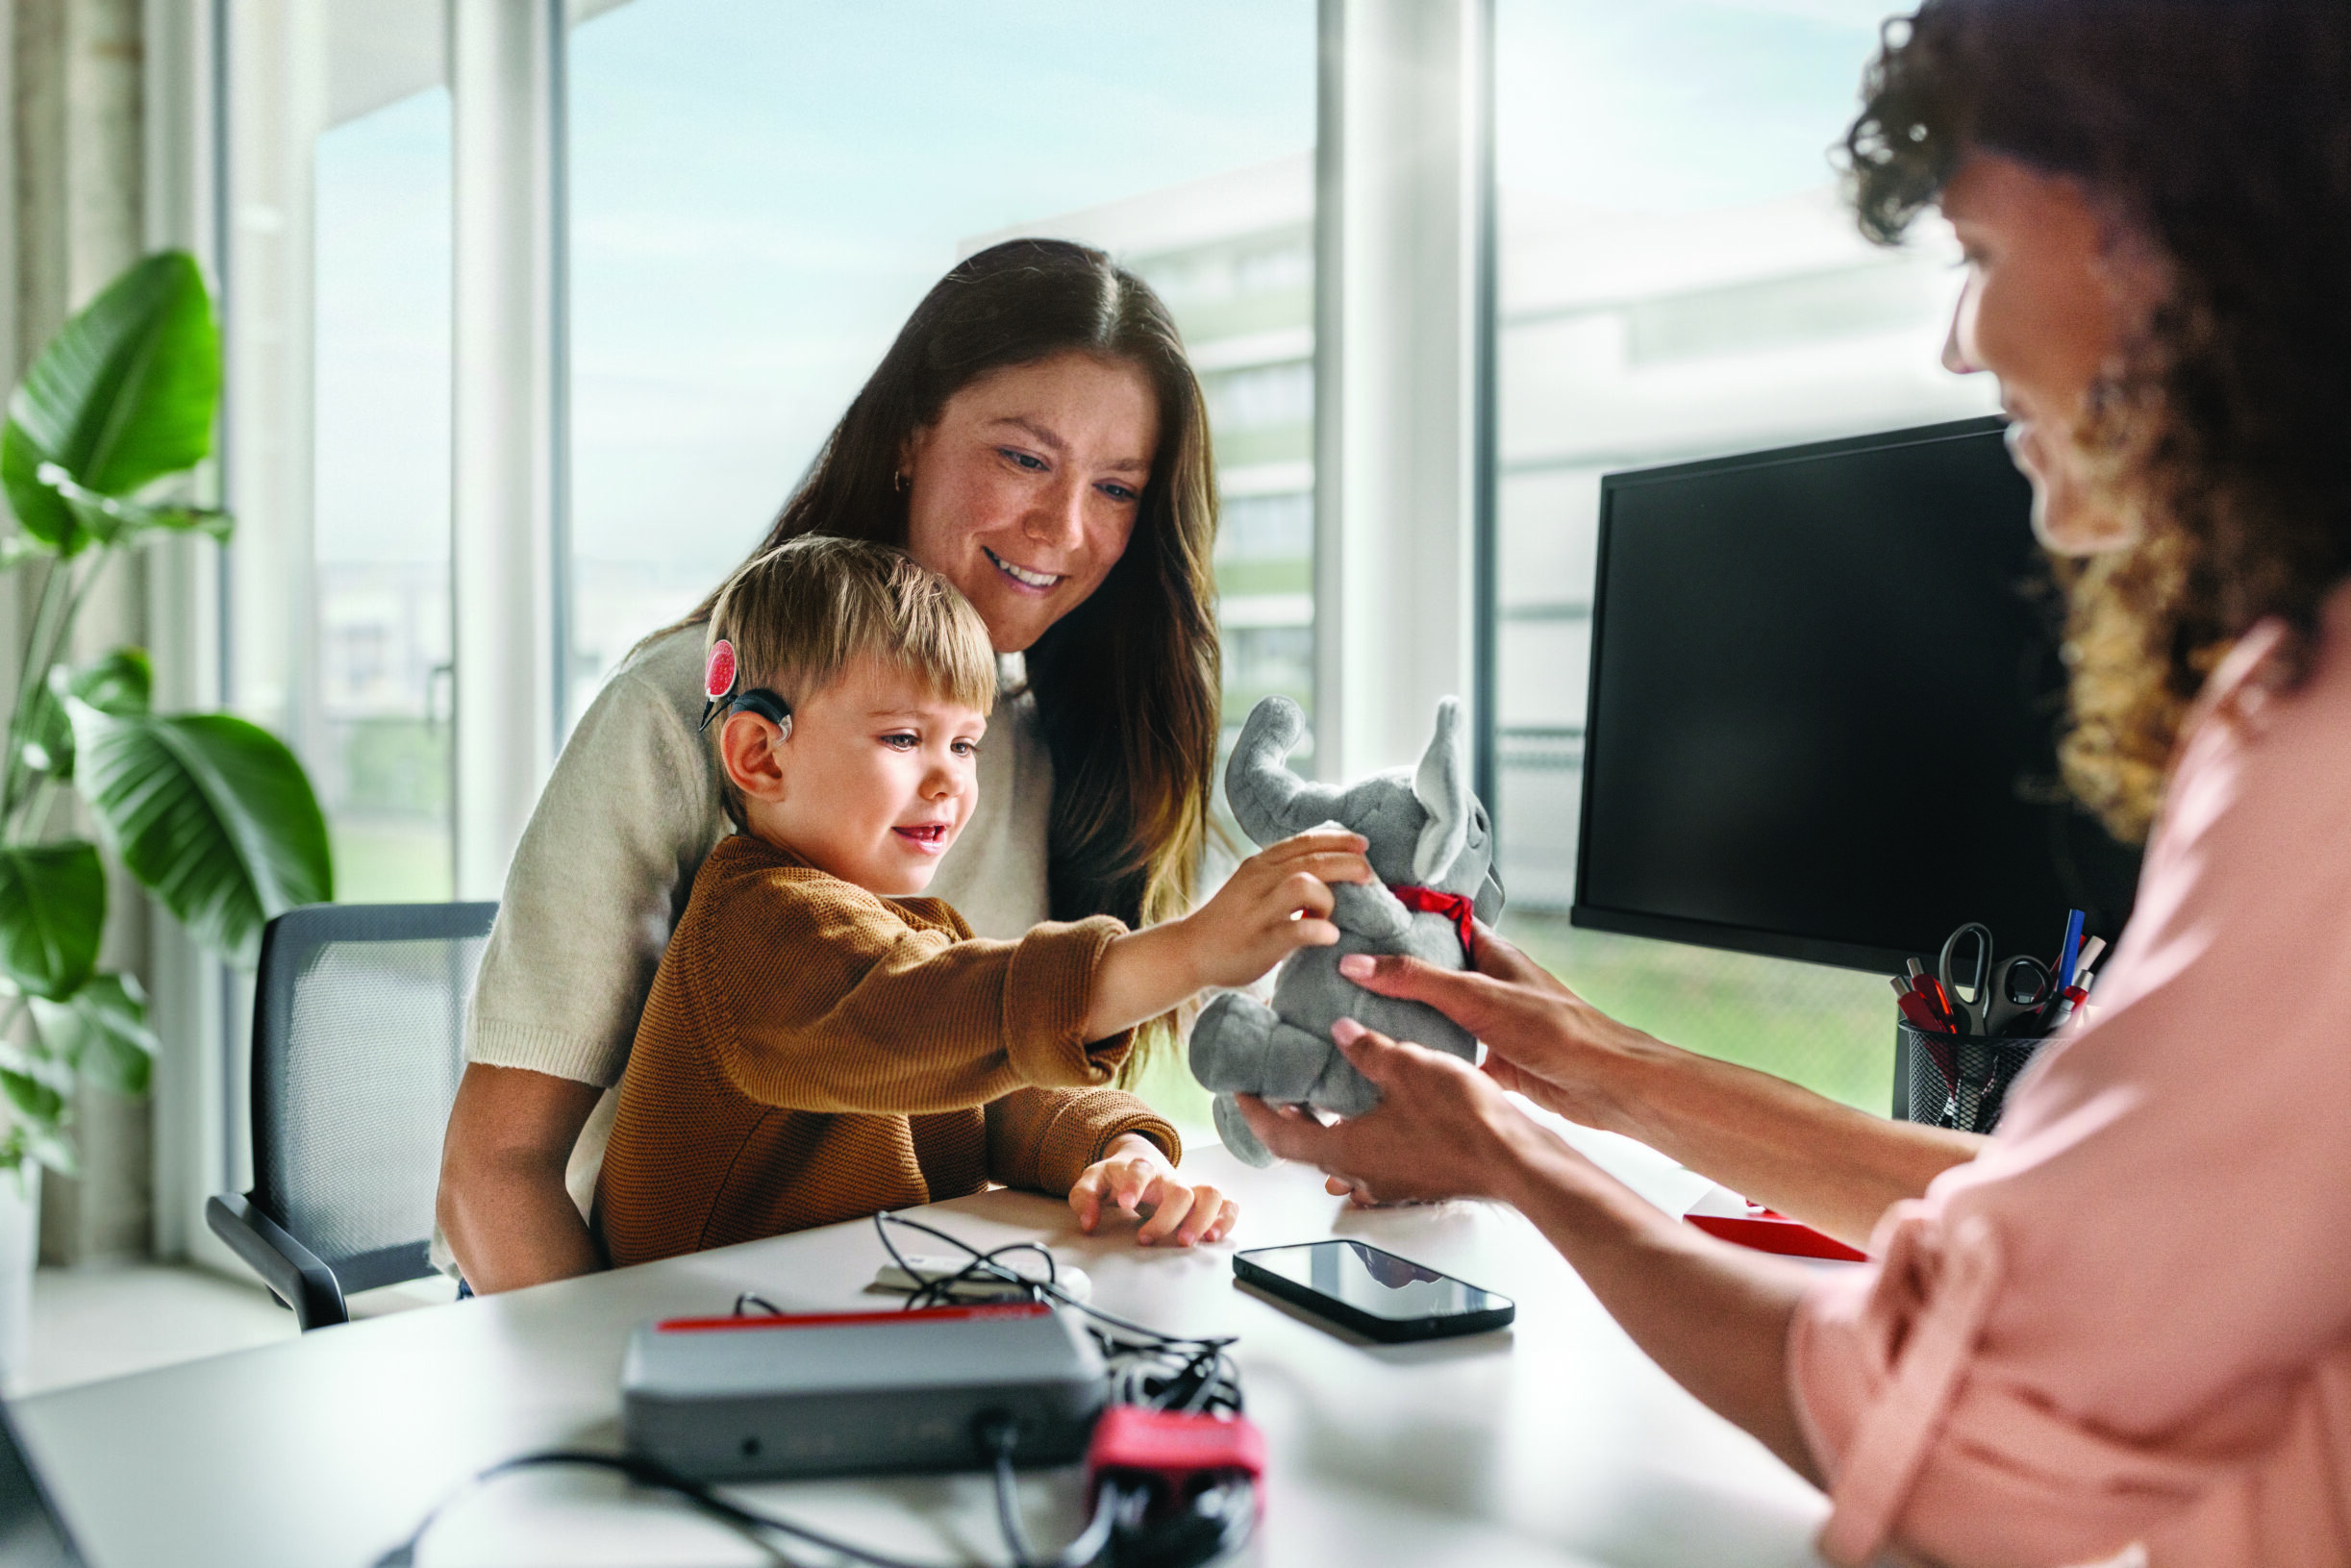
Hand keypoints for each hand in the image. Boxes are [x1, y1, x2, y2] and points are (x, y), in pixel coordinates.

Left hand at [1068, 1134, 1238, 1246]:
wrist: (1139, 1160)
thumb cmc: (1117, 1176)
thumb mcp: (1093, 1181)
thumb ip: (1084, 1198)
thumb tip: (1088, 1223)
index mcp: (1140, 1168)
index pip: (1140, 1170)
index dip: (1135, 1186)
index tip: (1126, 1204)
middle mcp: (1168, 1177)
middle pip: (1180, 1190)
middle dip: (1168, 1218)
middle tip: (1147, 1238)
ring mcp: (1188, 1187)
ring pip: (1211, 1194)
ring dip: (1203, 1219)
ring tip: (1187, 1241)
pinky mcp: (1201, 1200)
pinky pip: (1227, 1204)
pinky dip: (1226, 1219)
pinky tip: (1214, 1236)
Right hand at [1085, 830, 1369, 1038]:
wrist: (1188, 951)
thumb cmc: (1231, 921)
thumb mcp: (1254, 885)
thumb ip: (1284, 873)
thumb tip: (1329, 864)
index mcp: (1260, 864)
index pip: (1305, 841)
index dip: (1339, 839)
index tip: (1363, 844)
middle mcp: (1259, 879)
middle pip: (1313, 859)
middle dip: (1348, 864)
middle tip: (1368, 876)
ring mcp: (1259, 910)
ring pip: (1304, 884)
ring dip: (1328, 897)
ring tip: (1331, 915)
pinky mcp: (1260, 941)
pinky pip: (1297, 930)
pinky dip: (1320, 930)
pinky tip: (1329, 936)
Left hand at [1236, 1018, 1559, 1206]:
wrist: (1517, 1161)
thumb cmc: (1463, 1122)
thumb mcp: (1407, 1067)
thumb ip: (1367, 1049)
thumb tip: (1340, 1033)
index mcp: (1346, 1150)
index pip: (1279, 1138)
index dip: (1254, 1114)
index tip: (1239, 1094)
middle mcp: (1362, 1173)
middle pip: (1308, 1148)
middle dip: (1289, 1116)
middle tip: (1278, 1086)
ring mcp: (1391, 1180)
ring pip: (1343, 1152)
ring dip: (1327, 1123)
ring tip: (1325, 1088)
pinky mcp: (1418, 1177)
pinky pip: (1375, 1153)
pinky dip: (1361, 1128)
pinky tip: (1379, 1102)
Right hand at [1334, 925, 1660, 1134]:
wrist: (1605, 1085)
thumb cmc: (1558, 1030)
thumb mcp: (1477, 996)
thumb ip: (1417, 980)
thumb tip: (1358, 963)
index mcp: (1492, 954)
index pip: (1440, 921)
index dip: (1404, 916)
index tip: (1361, 915)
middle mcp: (1491, 985)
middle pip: (1433, 971)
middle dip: (1394, 972)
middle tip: (1344, 970)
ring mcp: (1492, 1024)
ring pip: (1439, 1016)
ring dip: (1407, 1018)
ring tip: (1356, 1015)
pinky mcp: (1495, 1062)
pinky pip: (1451, 1058)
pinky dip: (1427, 1061)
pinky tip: (1396, 1066)